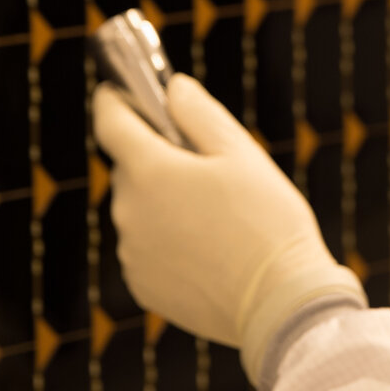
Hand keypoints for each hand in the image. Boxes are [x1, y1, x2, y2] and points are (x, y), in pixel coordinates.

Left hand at [91, 74, 365, 384]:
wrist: (280, 302)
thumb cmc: (266, 221)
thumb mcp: (240, 153)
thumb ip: (199, 113)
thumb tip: (172, 89)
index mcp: (148, 171)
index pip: (110, 122)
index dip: (114, 100)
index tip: (120, 92)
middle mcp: (128, 212)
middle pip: (130, 168)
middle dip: (157, 158)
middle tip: (203, 164)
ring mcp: (132, 253)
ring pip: (139, 209)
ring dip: (162, 203)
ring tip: (214, 215)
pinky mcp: (142, 285)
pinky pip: (146, 248)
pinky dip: (166, 241)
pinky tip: (207, 248)